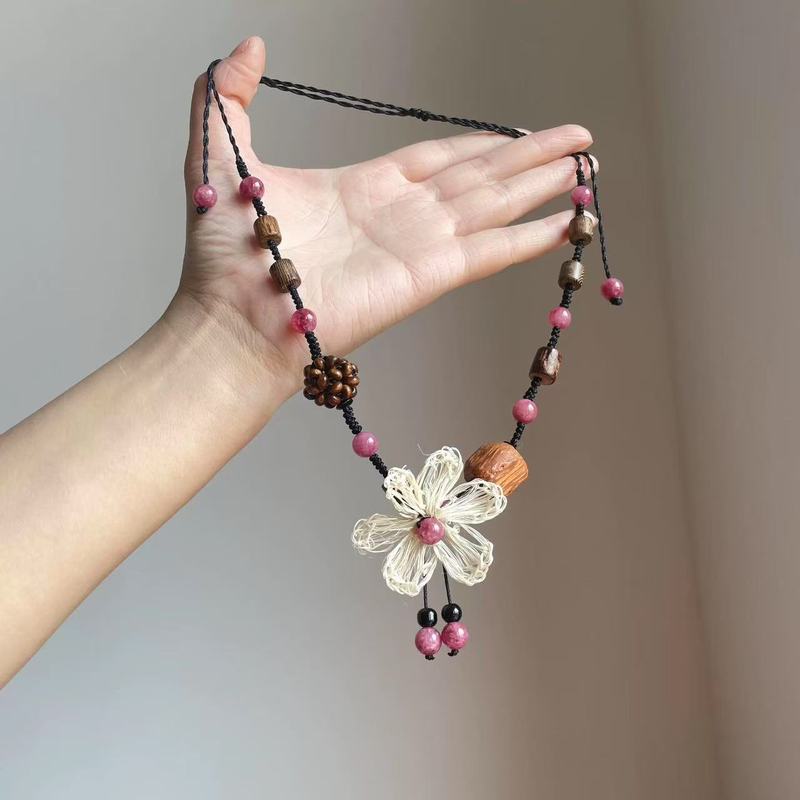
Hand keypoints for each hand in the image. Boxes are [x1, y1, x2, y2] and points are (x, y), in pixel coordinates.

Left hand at [179, 37, 593, 402]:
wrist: (231, 318)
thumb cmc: (222, 251)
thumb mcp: (218, 152)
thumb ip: (231, 94)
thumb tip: (251, 44)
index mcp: (363, 189)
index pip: (436, 158)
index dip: (481, 143)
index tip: (519, 134)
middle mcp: (399, 216)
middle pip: (480, 177)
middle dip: (530, 158)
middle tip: (578, 142)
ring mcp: (417, 245)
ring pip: (495, 205)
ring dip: (541, 186)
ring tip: (584, 170)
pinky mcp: (428, 276)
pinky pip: (492, 250)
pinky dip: (531, 236)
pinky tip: (566, 222)